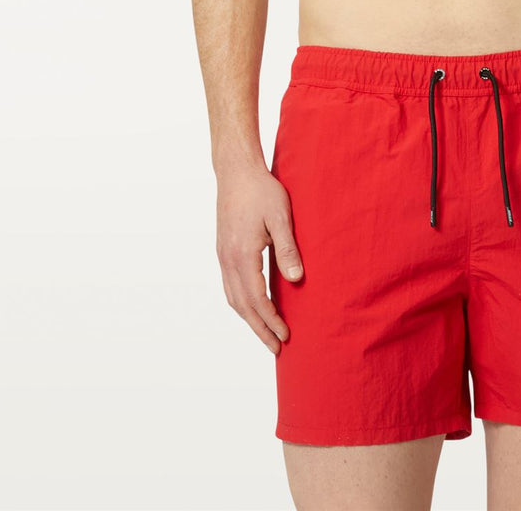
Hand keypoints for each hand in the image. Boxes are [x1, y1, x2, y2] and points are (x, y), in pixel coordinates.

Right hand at [216, 164, 304, 354]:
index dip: (271, 320)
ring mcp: (223, 256)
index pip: (257, 298)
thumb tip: (297, 279)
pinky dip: (241, 303)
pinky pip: (230, 286)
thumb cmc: (262, 190)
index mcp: (243, 254)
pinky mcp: (223, 250)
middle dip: (260, 329)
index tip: (285, 337)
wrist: (236, 171)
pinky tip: (252, 307)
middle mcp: (228, 259)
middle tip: (277, 349)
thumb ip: (287, 248)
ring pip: (233, 298)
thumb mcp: (281, 216)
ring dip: (249, 319)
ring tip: (265, 334)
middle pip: (242, 306)